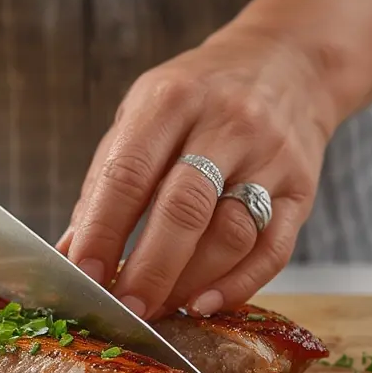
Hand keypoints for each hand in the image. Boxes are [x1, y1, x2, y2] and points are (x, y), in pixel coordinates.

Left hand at [57, 25, 339, 318]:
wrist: (289, 63)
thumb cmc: (198, 97)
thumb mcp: (143, 114)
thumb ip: (105, 180)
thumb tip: (70, 251)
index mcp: (171, 101)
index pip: (130, 173)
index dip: (103, 230)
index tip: (84, 275)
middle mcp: (226, 124)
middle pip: (184, 209)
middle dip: (148, 269)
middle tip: (124, 309)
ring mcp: (270, 157)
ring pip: (230, 235)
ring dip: (189, 282)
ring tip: (158, 309)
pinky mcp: (301, 189)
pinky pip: (273, 249)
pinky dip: (237, 285)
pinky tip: (204, 303)